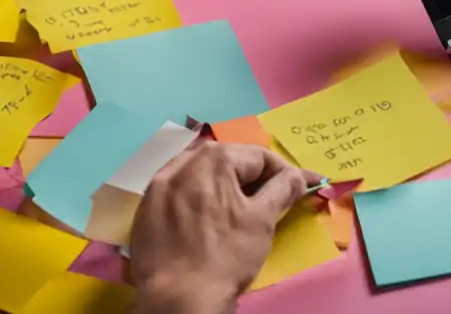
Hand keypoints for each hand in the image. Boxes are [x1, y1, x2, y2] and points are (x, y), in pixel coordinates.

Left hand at [130, 142, 318, 313]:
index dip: (285, 172)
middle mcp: (182, 164)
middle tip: (271, 197)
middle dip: (253, 175)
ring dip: (222, 181)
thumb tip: (298, 176)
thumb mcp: (262, 220)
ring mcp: (158, 186)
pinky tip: (204, 213)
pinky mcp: (144, 208)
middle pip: (228, 159)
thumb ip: (283, 188)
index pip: (260, 156)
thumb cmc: (226, 256)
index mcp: (215, 160)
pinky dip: (196, 194)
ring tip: (237, 203)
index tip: (299, 187)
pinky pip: (177, 189)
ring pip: (199, 172)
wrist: (175, 299)